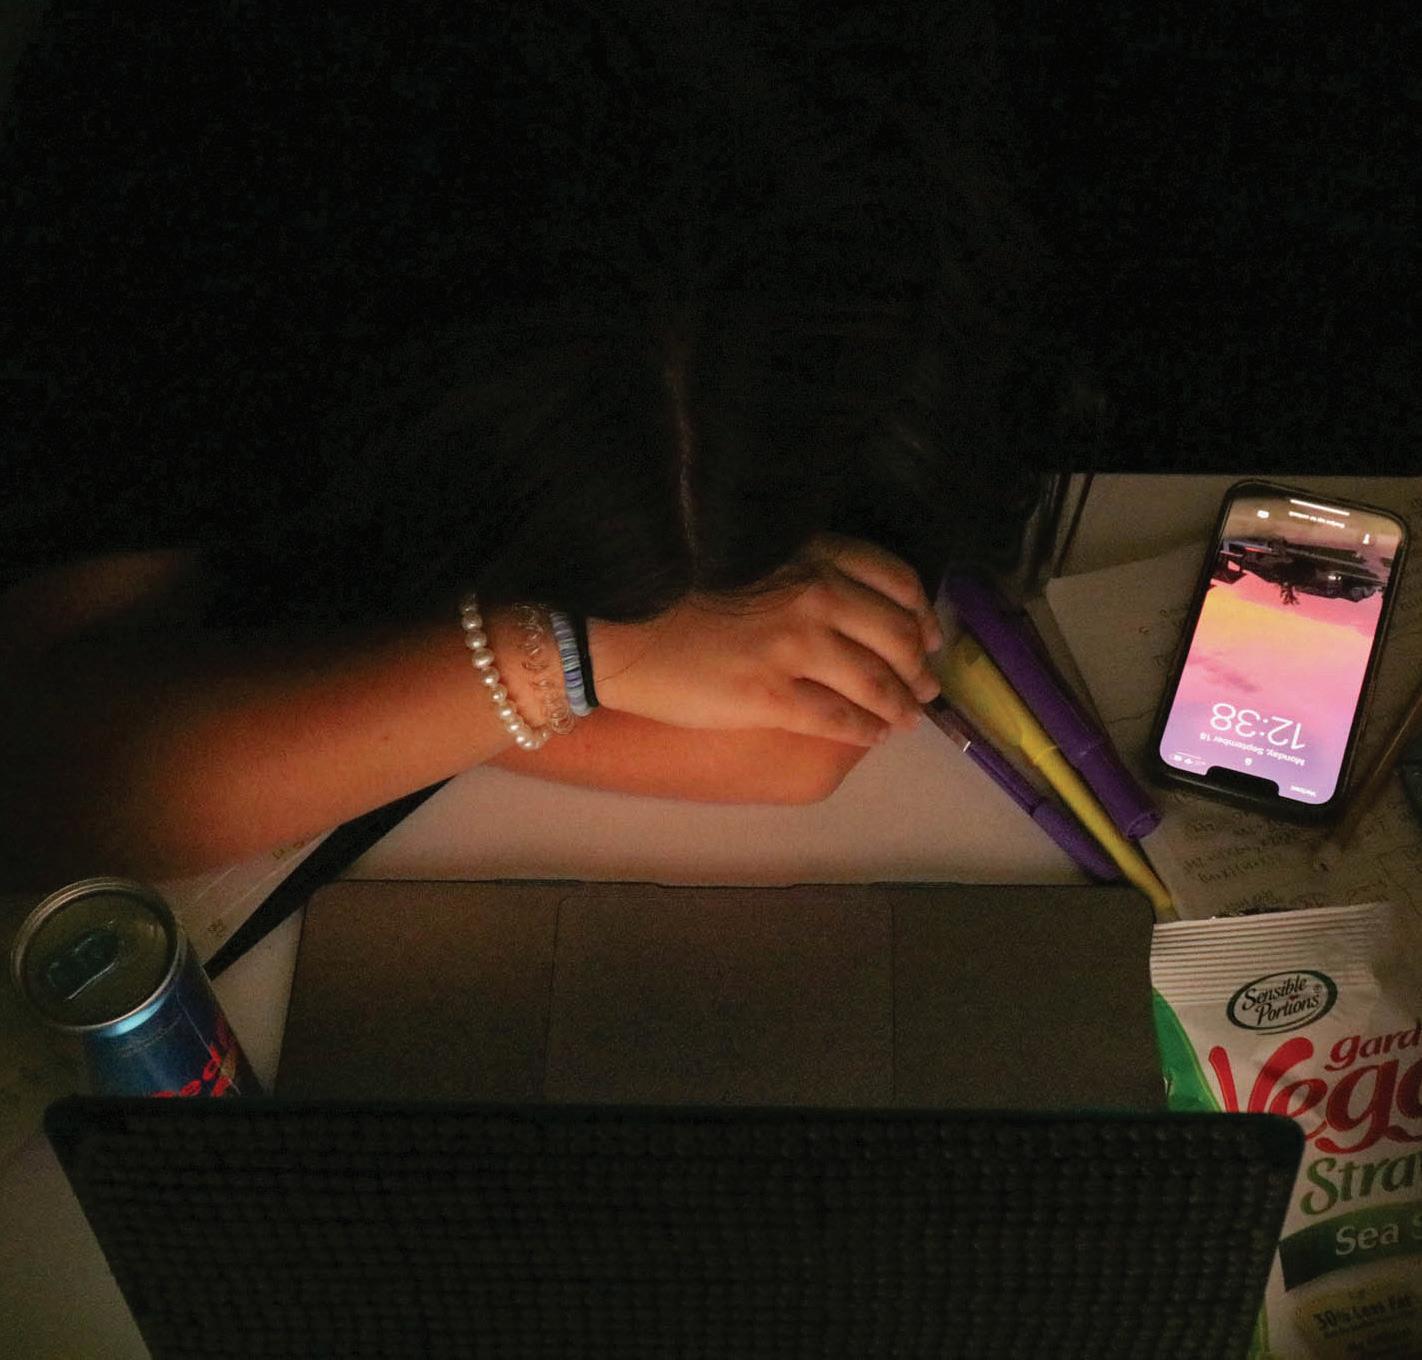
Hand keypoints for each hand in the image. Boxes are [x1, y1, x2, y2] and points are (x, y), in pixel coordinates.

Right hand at [587, 535, 944, 745]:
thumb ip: (803, 568)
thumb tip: (849, 600)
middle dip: (919, 668)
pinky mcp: (773, 698)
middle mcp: (814, 596)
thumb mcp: (751, 555)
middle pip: (897, 635)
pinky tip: (872, 736)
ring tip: (906, 719)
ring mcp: (796, 648)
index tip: (928, 635)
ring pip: (877, 683)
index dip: (921, 613)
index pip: (895, 579)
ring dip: (900, 705)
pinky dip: (865, 731)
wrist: (618, 629)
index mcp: (809, 555)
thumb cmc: (676, 591)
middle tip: (926, 687)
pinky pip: (840, 720)